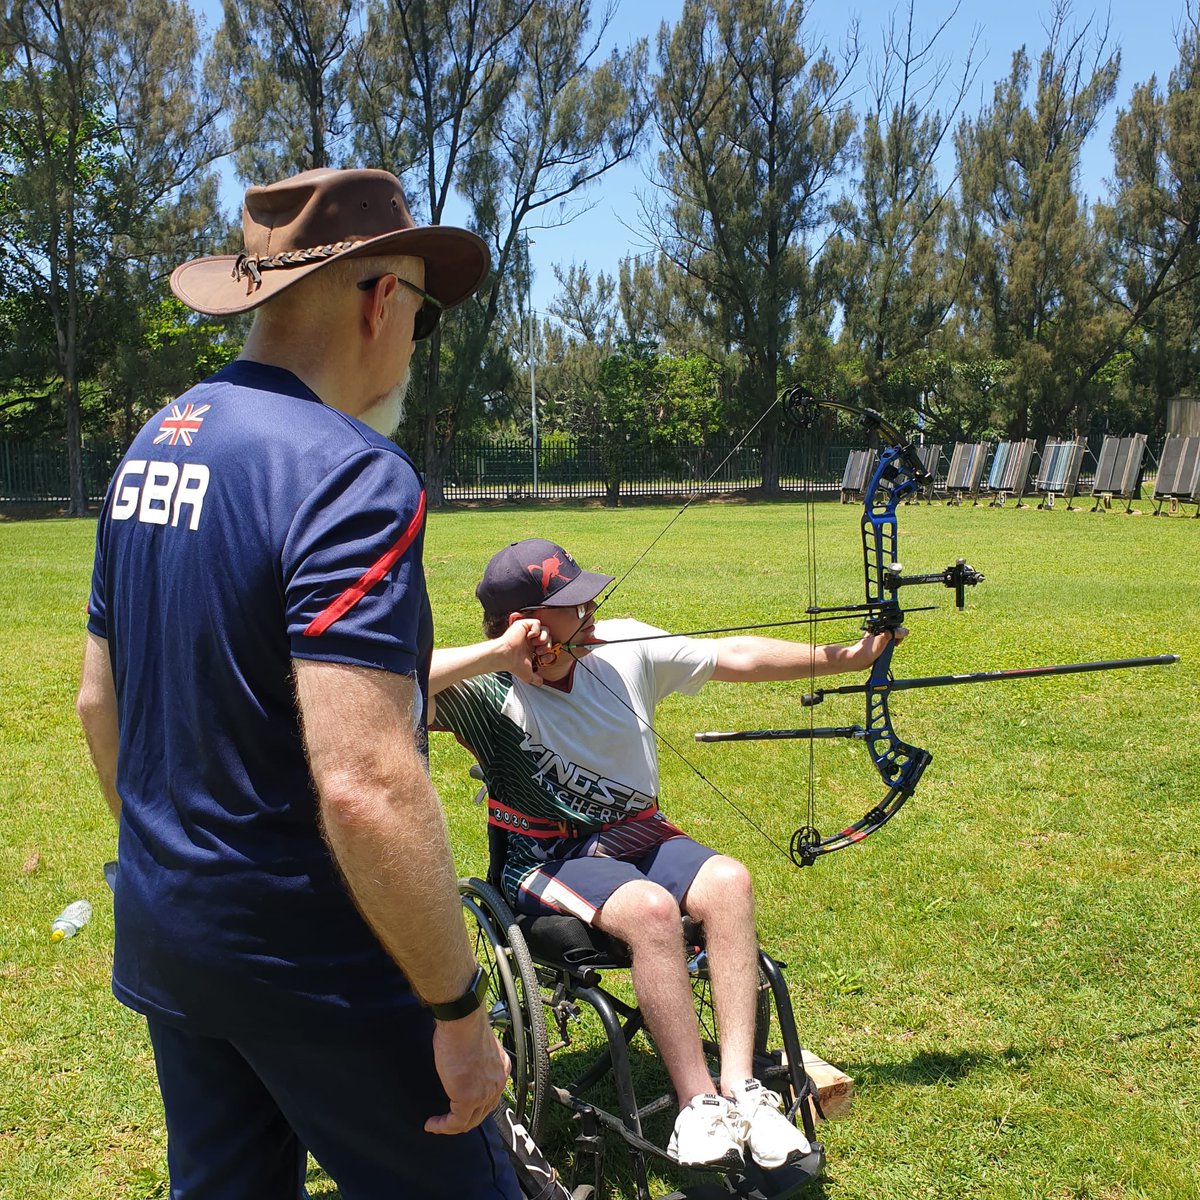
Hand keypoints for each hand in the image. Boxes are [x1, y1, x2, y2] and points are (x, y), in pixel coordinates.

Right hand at [425, 1006, 510, 1133]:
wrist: (462, 1021)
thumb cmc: (464, 1025)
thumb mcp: (475, 1046)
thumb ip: (474, 1060)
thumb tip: (462, 1064)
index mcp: (501, 1068)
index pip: (490, 1097)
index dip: (475, 1107)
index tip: (458, 1108)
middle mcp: (497, 1083)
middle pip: (481, 1113)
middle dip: (463, 1120)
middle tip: (446, 1121)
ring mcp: (484, 1092)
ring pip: (469, 1121)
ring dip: (450, 1126)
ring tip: (437, 1124)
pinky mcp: (468, 1098)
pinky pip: (455, 1122)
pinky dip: (442, 1126)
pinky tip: (432, 1124)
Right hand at [496, 618, 549, 685]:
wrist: (505, 656)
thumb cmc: (513, 664)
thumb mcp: (527, 675)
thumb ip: (535, 678)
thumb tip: (540, 683)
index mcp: (532, 648)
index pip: (547, 647)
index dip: (549, 652)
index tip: (543, 658)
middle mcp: (530, 639)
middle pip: (548, 637)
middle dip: (547, 645)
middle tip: (538, 652)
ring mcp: (527, 631)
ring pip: (545, 629)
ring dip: (543, 638)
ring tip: (535, 644)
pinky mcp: (524, 625)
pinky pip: (537, 623)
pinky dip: (536, 630)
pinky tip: (529, 637)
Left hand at [859, 625, 907, 662]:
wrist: (860, 659)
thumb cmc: (869, 648)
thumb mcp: (885, 638)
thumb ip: (895, 633)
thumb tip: (905, 631)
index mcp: (880, 625)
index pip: (895, 625)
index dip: (899, 632)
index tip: (897, 639)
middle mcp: (880, 630)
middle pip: (895, 632)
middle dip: (896, 638)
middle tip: (893, 644)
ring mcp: (879, 637)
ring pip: (892, 639)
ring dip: (893, 644)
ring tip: (889, 648)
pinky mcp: (879, 645)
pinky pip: (889, 644)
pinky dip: (890, 648)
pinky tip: (886, 651)